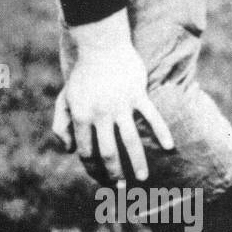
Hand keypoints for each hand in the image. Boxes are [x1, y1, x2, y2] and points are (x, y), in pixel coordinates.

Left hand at [51, 10, 173, 181]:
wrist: (99, 43)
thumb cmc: (82, 75)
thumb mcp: (65, 99)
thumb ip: (62, 125)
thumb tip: (69, 151)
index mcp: (81, 116)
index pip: (86, 151)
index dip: (93, 168)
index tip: (101, 180)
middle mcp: (100, 113)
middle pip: (108, 151)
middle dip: (114, 173)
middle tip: (121, 187)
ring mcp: (120, 104)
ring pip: (130, 139)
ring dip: (137, 161)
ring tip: (142, 178)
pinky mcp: (137, 93)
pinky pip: (151, 116)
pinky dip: (161, 132)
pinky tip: (169, 147)